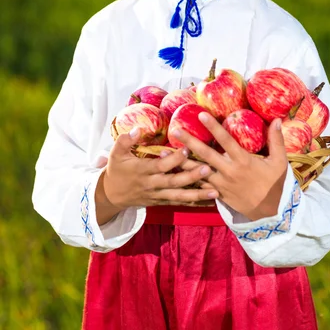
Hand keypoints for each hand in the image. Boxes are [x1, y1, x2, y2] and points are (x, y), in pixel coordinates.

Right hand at [95, 128, 217, 225]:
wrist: (111, 195)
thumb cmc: (117, 170)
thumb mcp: (115, 153)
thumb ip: (125, 140)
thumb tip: (136, 129)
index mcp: (142, 171)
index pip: (161, 165)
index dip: (174, 159)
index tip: (188, 148)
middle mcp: (152, 184)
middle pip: (174, 182)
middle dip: (192, 177)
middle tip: (209, 169)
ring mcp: (158, 195)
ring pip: (180, 196)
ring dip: (198, 194)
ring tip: (216, 192)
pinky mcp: (161, 201)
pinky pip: (179, 203)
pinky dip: (194, 203)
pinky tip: (210, 202)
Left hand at [170, 113, 287, 220]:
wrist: (272, 213)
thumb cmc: (276, 185)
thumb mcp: (280, 162)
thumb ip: (276, 140)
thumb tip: (278, 120)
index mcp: (243, 161)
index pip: (226, 140)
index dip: (213, 128)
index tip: (201, 115)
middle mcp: (229, 171)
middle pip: (206, 155)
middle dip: (190, 142)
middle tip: (175, 130)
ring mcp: (222, 184)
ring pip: (198, 172)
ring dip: (181, 162)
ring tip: (163, 153)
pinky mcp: (218, 194)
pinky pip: (200, 186)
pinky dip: (186, 180)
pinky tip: (173, 174)